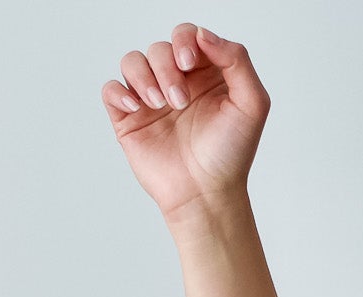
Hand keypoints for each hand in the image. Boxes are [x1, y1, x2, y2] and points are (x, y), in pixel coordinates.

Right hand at [102, 24, 269, 223]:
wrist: (206, 195)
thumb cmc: (231, 154)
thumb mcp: (252, 104)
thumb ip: (238, 61)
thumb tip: (204, 35)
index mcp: (205, 74)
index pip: (187, 36)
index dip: (185, 40)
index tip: (189, 63)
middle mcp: (177, 82)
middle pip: (160, 48)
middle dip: (167, 67)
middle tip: (180, 101)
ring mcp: (151, 99)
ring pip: (133, 61)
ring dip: (144, 77)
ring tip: (161, 105)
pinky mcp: (129, 118)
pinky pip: (110, 88)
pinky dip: (119, 92)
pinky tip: (137, 107)